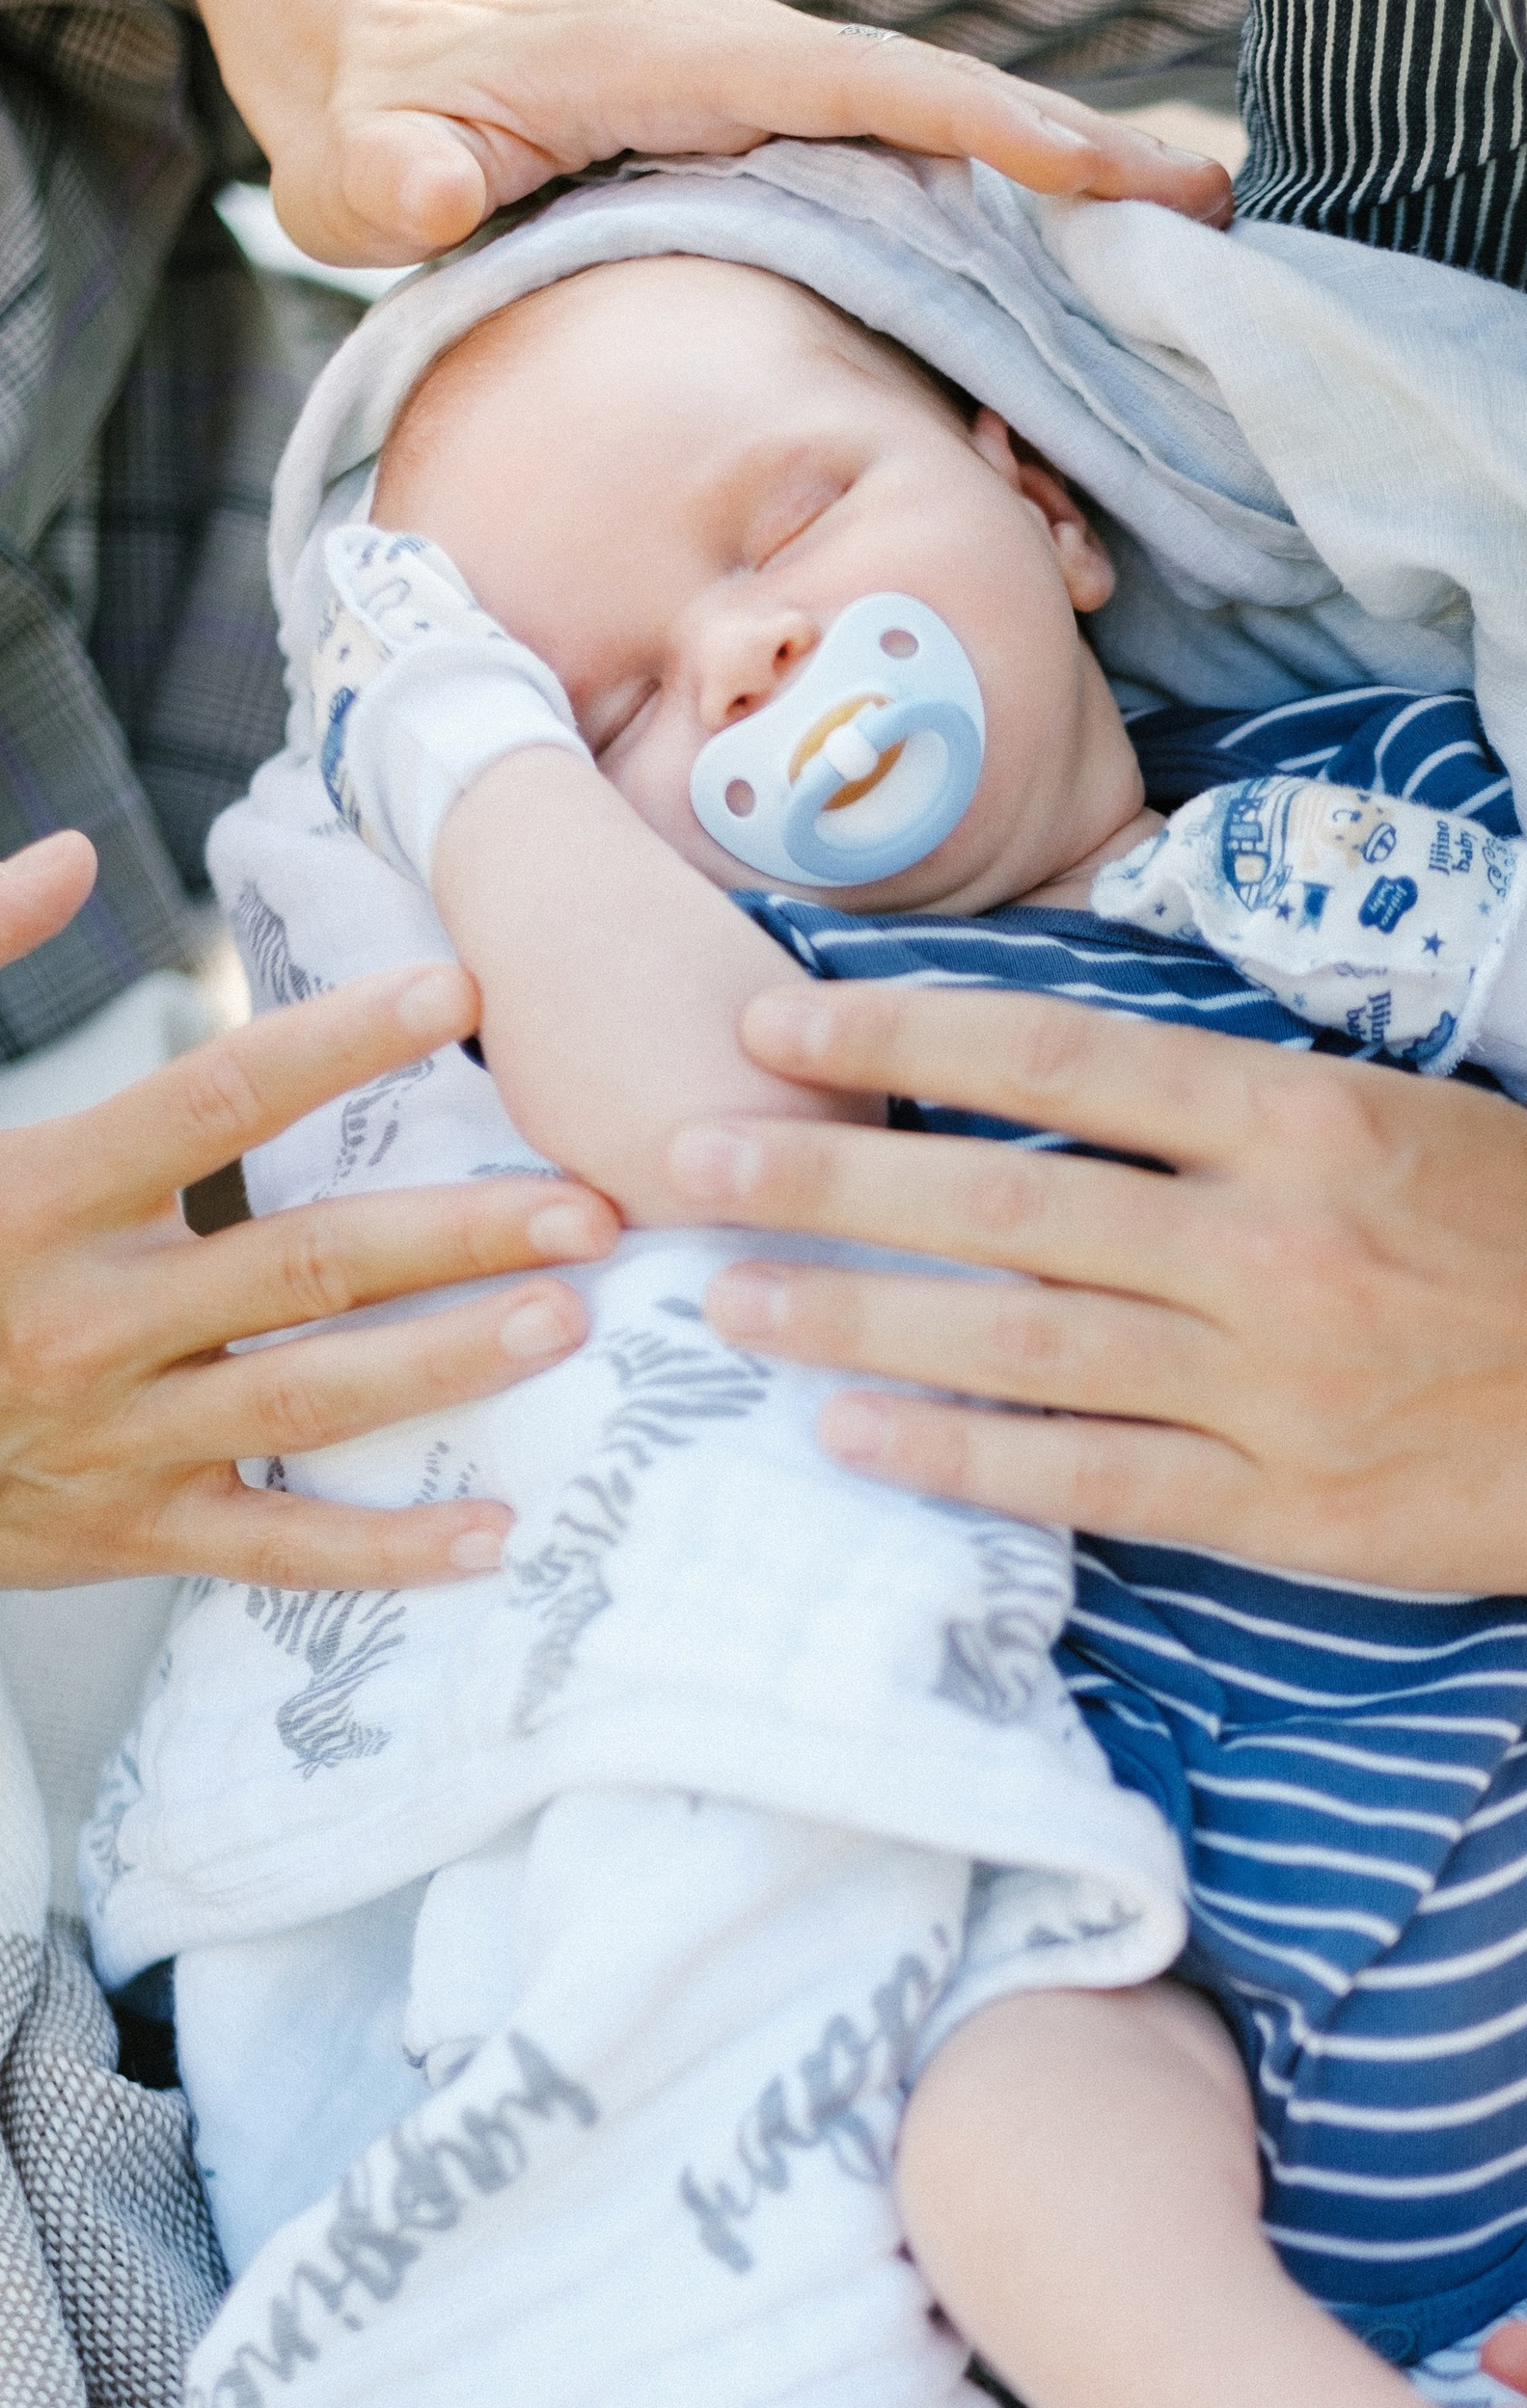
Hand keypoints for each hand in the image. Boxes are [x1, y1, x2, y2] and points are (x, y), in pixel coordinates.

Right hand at [0, 837, 614, 1589]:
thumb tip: (72, 854)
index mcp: (34, 1196)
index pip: (210, 1100)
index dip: (336, 1042)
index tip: (453, 989)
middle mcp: (86, 1318)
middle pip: (301, 1262)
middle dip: (455, 1232)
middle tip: (589, 1204)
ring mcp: (114, 1435)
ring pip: (310, 1398)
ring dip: (448, 1364)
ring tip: (568, 1320)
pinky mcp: (129, 1533)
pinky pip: (276, 1550)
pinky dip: (389, 1553)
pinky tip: (496, 1532)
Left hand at [246, 0, 1235, 274]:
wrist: (379, 89)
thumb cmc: (375, 130)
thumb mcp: (361, 161)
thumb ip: (398, 175)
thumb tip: (432, 185)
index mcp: (685, 62)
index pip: (857, 86)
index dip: (973, 126)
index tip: (1087, 170)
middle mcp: (758, 69)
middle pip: (947, 107)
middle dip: (1083, 155)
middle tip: (1216, 205)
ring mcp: (783, 111)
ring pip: (952, 143)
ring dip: (1074, 190)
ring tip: (1203, 233)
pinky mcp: (793, 157)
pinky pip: (922, 182)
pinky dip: (1013, 220)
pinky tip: (1097, 273)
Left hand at [670, 980, 1526, 1588]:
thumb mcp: (1417, 1112)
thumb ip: (1248, 1108)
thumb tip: (1072, 1092)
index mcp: (1308, 1116)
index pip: (1062, 1052)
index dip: (903, 1033)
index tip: (775, 1021)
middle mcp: (1275, 1242)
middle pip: (1004, 1198)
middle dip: (826, 1178)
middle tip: (682, 1160)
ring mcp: (1278, 1384)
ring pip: (1021, 1342)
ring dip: (855, 1318)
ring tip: (728, 1299)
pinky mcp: (1294, 1511)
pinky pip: (1092, 1480)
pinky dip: (964, 1456)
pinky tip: (857, 1435)